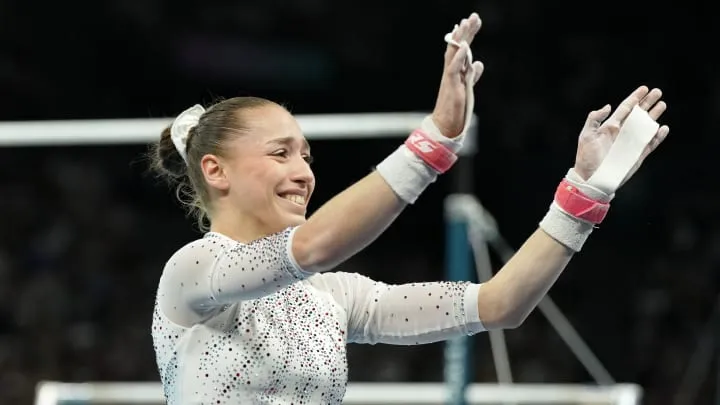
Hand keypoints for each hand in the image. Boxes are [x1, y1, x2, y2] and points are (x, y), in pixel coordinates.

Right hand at [432, 13, 484, 138]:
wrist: (446, 125)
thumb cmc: (455, 109)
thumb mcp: (467, 89)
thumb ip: (472, 75)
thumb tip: (479, 63)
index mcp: (456, 71)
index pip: (462, 49)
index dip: (468, 35)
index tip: (474, 21)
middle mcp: (451, 72)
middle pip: (457, 48)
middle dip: (465, 32)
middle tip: (472, 17)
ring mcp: (450, 78)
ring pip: (453, 54)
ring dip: (459, 39)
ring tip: (464, 24)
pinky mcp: (451, 86)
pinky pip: (454, 69)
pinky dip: (459, 57)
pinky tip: (464, 46)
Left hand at [573, 86, 669, 184]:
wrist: (592, 178)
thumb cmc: (587, 157)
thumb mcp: (587, 135)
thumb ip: (595, 119)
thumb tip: (608, 106)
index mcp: (611, 126)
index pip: (626, 108)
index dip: (635, 98)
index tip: (644, 88)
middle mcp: (623, 132)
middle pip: (638, 114)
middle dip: (648, 102)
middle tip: (658, 92)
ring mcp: (631, 143)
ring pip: (646, 126)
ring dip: (654, 116)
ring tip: (662, 104)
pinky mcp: (638, 154)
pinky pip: (650, 143)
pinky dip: (657, 136)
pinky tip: (663, 128)